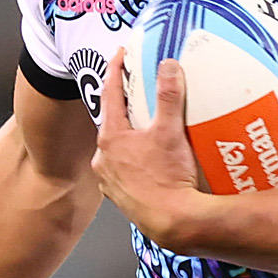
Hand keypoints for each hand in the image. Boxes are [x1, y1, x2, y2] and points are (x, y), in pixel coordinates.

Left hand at [93, 50, 214, 247]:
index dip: (116, 71)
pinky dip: (134, 162)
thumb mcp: (170, 131)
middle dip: (124, 108)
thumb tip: (168, 65)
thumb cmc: (169, 179)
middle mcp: (104, 159)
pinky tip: (149, 163)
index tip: (120, 55)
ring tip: (146, 132)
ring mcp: (110, 181)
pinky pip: (125, 171)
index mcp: (111, 138)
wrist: (174, 222)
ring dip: (129, 138)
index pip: (110, 95)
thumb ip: (168, 96)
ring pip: (117, 150)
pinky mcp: (121, 198)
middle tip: (137, 95)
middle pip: (112, 123)